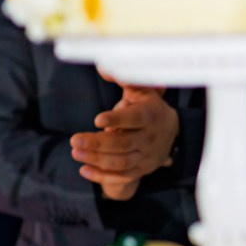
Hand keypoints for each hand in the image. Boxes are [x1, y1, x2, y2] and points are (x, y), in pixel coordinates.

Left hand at [70, 83, 178, 201]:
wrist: (172, 133)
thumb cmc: (148, 106)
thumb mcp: (141, 89)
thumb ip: (124, 78)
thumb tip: (103, 67)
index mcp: (149, 115)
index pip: (134, 119)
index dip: (117, 119)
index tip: (97, 119)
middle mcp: (149, 138)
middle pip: (123, 144)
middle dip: (97, 144)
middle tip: (74, 139)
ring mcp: (145, 156)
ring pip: (120, 162)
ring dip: (96, 159)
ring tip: (75, 152)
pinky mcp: (140, 170)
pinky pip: (121, 177)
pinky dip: (102, 176)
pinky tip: (83, 170)